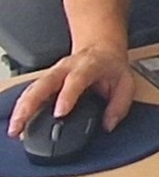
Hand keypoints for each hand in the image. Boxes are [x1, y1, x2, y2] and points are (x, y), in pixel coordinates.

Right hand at [6, 46, 134, 137]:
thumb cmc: (111, 66)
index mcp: (88, 66)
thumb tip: (108, 125)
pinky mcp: (47, 80)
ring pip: (33, 88)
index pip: (76, 80)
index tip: (59, 113)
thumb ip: (119, 105)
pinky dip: (22, 108)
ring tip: (15, 129)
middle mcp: (66, 68)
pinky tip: (17, 123)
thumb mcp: (125, 82)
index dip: (67, 96)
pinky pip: (31, 93)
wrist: (100, 47)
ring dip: (21, 108)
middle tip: (22, 124)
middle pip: (44, 83)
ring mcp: (53, 73)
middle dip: (31, 104)